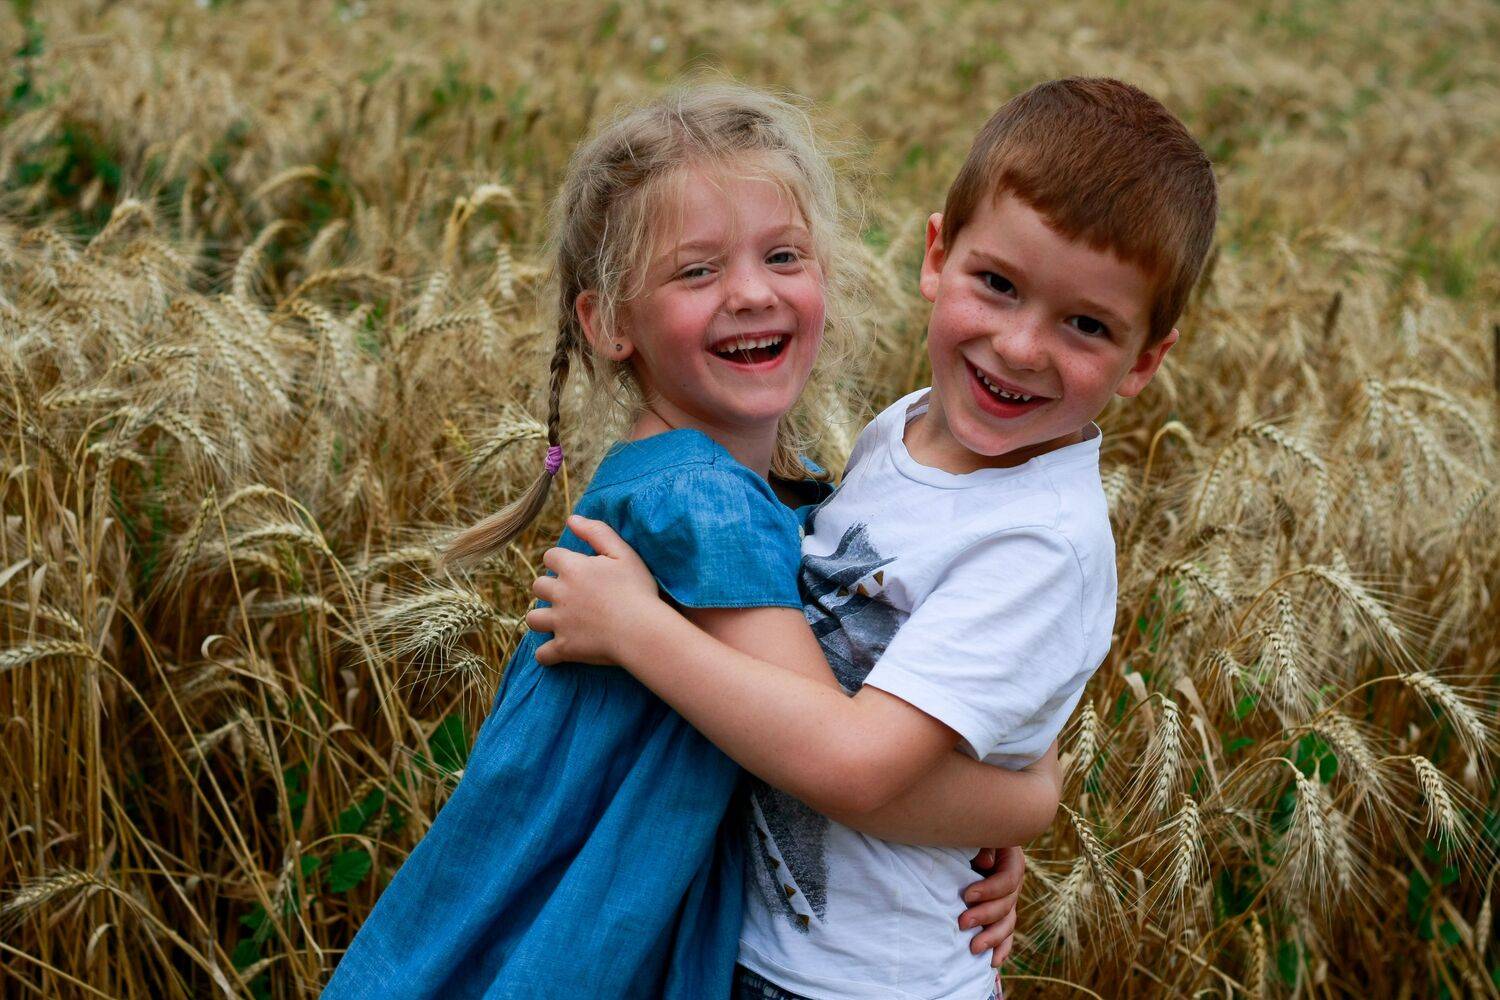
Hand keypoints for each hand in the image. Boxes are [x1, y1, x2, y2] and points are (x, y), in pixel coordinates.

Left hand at [526, 515, 663, 666]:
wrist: (642, 630)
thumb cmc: (637, 590)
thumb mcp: (623, 553)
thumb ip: (596, 532)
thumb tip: (571, 519)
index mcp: (573, 568)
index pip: (551, 557)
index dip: (560, 561)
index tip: (573, 568)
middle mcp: (560, 593)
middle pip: (538, 586)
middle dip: (549, 589)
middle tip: (568, 595)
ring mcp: (559, 622)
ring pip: (533, 619)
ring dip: (541, 619)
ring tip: (556, 621)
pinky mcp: (564, 648)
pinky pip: (543, 654)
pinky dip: (547, 655)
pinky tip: (555, 653)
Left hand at [959, 844, 1023, 968]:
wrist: (964, 838)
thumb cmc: (966, 835)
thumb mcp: (976, 834)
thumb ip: (983, 843)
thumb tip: (985, 862)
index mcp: (1011, 861)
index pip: (1009, 879)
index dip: (990, 889)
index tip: (967, 895)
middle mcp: (1013, 883)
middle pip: (1007, 904)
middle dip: (985, 916)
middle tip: (962, 922)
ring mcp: (1008, 901)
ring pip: (1008, 923)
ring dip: (992, 938)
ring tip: (973, 948)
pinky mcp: (1000, 915)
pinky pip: (1006, 935)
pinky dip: (1001, 949)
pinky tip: (992, 962)